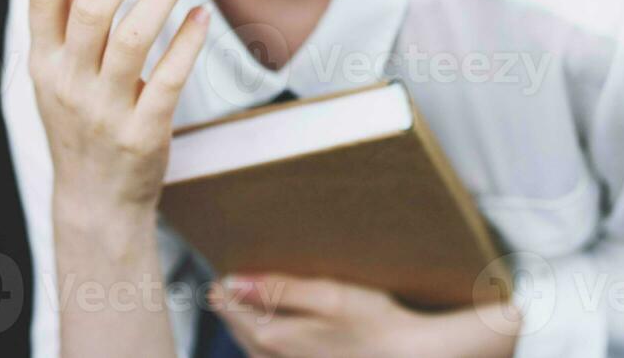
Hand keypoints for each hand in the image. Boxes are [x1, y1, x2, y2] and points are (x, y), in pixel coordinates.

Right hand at [28, 0, 209, 216]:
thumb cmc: (80, 124)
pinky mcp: (142, 133)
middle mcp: (68, 82)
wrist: (96, 201)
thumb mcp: (61, 73)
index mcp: (43, 61)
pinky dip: (185, 43)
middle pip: (93, 7)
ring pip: (133, 36)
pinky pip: (168, 79)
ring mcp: (104, 110)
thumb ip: (68, 19)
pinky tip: (200, 15)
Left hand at [207, 273, 415, 357]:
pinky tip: (272, 329)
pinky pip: (271, 357)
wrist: (406, 355)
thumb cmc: (373, 322)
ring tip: (241, 303)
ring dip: (244, 324)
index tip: (217, 275)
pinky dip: (262, 339)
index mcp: (275, 336)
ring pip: (254, 346)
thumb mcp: (326, 295)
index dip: (224, 292)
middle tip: (222, 287)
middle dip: (230, 308)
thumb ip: (278, 288)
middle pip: (241, 330)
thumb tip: (233, 282)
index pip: (234, 312)